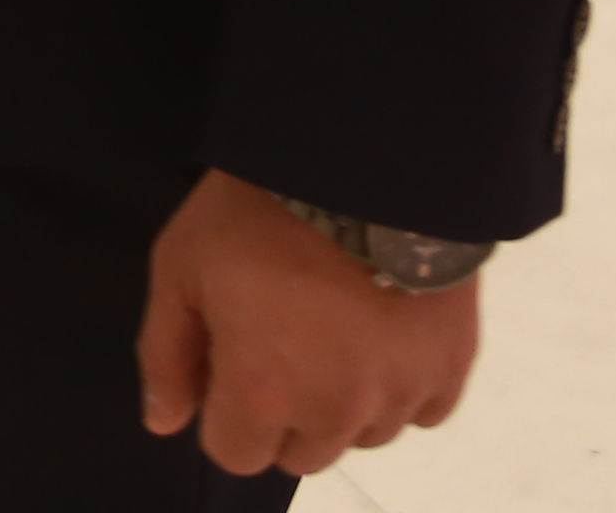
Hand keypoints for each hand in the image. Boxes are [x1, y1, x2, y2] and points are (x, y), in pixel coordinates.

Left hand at [135, 170, 481, 478]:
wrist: (366, 161)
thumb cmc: (260, 211)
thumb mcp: (181, 266)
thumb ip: (167, 353)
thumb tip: (166, 421)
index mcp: (263, 392)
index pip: (235, 453)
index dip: (225, 407)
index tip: (234, 358)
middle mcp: (336, 411)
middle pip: (301, 452)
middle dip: (284, 412)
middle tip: (285, 339)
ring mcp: (399, 393)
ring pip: (363, 435)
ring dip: (345, 402)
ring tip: (337, 327)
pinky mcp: (450, 368)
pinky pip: (422, 409)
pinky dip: (401, 384)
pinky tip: (383, 331)